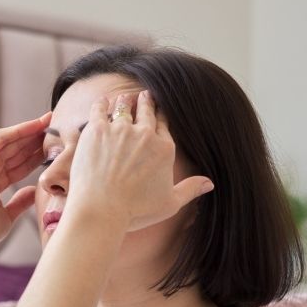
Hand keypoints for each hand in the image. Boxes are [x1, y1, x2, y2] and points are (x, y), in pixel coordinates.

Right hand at [0, 112, 49, 250]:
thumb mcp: (8, 216)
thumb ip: (20, 202)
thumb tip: (33, 191)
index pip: (20, 166)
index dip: (37, 157)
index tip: (56, 149)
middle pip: (17, 151)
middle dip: (36, 139)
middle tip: (57, 127)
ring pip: (10, 141)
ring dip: (30, 130)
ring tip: (49, 120)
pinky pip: (0, 138)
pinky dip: (18, 130)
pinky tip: (36, 124)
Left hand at [64, 90, 212, 232]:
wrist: (101, 209)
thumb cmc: (135, 211)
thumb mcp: (169, 203)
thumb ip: (189, 190)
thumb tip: (209, 184)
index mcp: (164, 149)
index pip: (163, 125)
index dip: (160, 116)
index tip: (158, 110)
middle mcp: (144, 135)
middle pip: (146, 112)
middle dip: (146, 102)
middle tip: (144, 95)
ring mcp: (120, 130)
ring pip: (123, 108)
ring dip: (125, 101)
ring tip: (124, 98)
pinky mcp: (96, 130)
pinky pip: (99, 110)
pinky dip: (101, 104)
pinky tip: (102, 101)